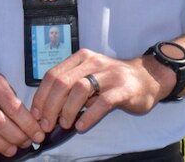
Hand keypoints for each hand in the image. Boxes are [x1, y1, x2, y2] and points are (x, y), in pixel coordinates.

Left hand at [29, 48, 173, 134]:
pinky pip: (102, 102)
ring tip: (64, 125)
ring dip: (67, 110)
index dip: (41, 96)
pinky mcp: (123, 89)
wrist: (147, 77)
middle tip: (47, 125)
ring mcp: (109, 75)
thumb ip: (70, 87)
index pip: (52, 75)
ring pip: (79, 89)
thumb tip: (47, 110)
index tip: (37, 114)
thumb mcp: (89, 76)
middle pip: (62, 82)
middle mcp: (93, 62)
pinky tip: (81, 126)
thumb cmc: (113, 80)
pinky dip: (88, 116)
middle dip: (50, 106)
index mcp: (81, 58)